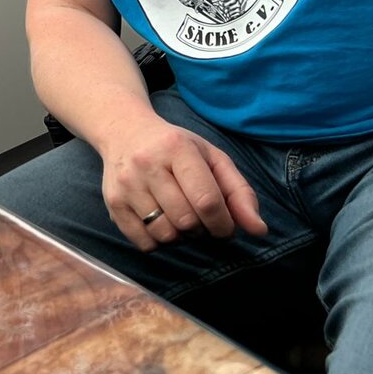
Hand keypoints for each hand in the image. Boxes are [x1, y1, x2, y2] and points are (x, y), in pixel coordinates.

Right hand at [96, 114, 266, 252]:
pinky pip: (144, 243)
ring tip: (179, 218)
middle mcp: (147, 164)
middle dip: (202, 230)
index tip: (226, 225)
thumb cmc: (175, 147)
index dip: (223, 224)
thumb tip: (259, 231)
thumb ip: (240, 192)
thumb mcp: (211, 158)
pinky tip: (160, 221)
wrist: (124, 130)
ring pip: (165, 235)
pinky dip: (159, 241)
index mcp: (176, 148)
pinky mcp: (113, 203)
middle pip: (187, 222)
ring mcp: (126, 184)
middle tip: (200, 218)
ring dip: (180, 236)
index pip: (207, 201)